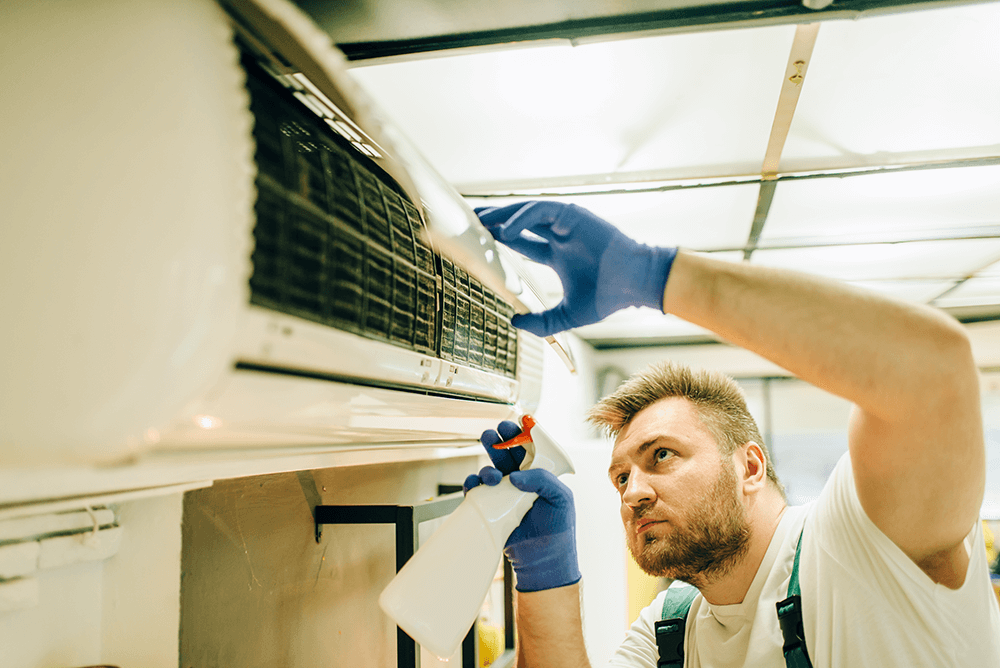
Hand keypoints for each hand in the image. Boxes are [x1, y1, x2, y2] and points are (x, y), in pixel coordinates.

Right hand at [463, 422, 580, 591]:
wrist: (544, 562)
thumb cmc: (559, 530)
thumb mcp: (561, 498)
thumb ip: (543, 480)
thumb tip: (516, 476)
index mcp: (541, 473)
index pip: (530, 446)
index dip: (521, 433)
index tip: (514, 423)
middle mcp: (522, 480)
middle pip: (506, 453)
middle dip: (498, 441)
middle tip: (493, 435)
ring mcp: (505, 494)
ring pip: (491, 470)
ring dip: (488, 465)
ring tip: (492, 474)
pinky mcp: (491, 508)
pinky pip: (477, 491)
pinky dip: (473, 484)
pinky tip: (477, 485)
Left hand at [476, 201, 676, 336]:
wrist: (634, 283)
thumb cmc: (608, 297)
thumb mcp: (566, 315)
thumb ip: (541, 321)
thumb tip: (513, 321)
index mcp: (558, 254)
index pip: (521, 242)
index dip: (500, 240)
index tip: (480, 242)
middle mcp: (560, 236)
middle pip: (519, 222)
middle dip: (495, 221)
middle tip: (472, 222)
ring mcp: (566, 223)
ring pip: (527, 212)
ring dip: (503, 215)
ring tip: (481, 220)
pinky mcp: (573, 215)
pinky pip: (541, 211)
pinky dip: (521, 218)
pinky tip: (505, 230)